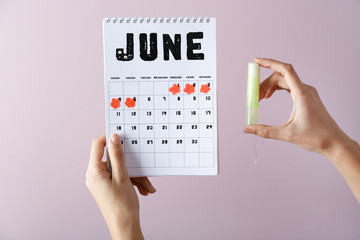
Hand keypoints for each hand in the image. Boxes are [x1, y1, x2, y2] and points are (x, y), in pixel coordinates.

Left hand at [86, 134, 155, 239]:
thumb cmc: (122, 205)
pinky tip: (144, 189)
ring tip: (146, 186)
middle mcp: (94, 175)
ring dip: (135, 175)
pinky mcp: (107, 187)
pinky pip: (120, 177)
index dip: (109, 138)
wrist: (125, 227)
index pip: (97, 144)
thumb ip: (117, 155)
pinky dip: (132, 181)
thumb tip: (113, 137)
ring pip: (119, 169)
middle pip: (113, 159)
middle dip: (130, 164)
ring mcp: (101, 182)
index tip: (123, 135)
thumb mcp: (122, 176)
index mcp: (94, 171)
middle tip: (142, 170)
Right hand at [243, 58, 359, 203]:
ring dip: (271, 86)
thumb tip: (248, 129)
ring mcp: (307, 93)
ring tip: (261, 98)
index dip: (269, 63)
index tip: (256, 62)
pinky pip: (290, 86)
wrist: (334, 143)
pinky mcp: (308, 97)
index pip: (285, 70)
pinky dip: (278, 89)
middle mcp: (305, 90)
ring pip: (285, 81)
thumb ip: (265, 131)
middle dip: (265, 83)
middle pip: (281, 77)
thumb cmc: (316, 138)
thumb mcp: (287, 135)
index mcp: (302, 94)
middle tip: (254, 96)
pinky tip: (271, 97)